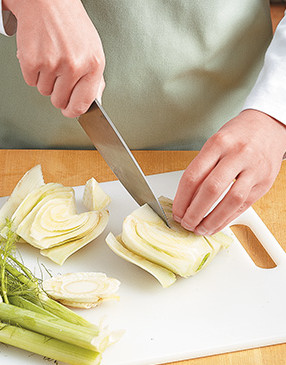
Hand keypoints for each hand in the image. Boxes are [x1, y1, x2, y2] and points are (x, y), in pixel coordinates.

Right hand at [4, 0, 104, 117]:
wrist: (48, 2)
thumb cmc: (71, 25)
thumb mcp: (93, 50)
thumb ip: (95, 79)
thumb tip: (94, 101)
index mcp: (93, 64)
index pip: (83, 103)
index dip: (73, 111)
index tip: (69, 112)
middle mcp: (74, 66)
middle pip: (60, 101)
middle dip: (58, 93)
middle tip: (59, 76)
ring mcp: (52, 64)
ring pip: (44, 92)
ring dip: (46, 80)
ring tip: (51, 59)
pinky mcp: (32, 61)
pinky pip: (30, 82)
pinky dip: (33, 72)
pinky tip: (41, 56)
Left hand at [172, 109, 285, 234]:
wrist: (267, 126)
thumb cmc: (237, 135)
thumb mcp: (215, 143)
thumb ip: (202, 167)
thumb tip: (186, 199)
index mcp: (218, 143)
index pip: (193, 175)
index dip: (182, 198)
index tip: (177, 211)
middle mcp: (237, 155)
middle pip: (211, 189)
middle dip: (195, 212)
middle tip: (186, 223)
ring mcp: (253, 169)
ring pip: (231, 201)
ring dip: (212, 220)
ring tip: (200, 229)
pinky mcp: (264, 183)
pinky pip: (243, 205)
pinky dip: (227, 219)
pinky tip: (216, 224)